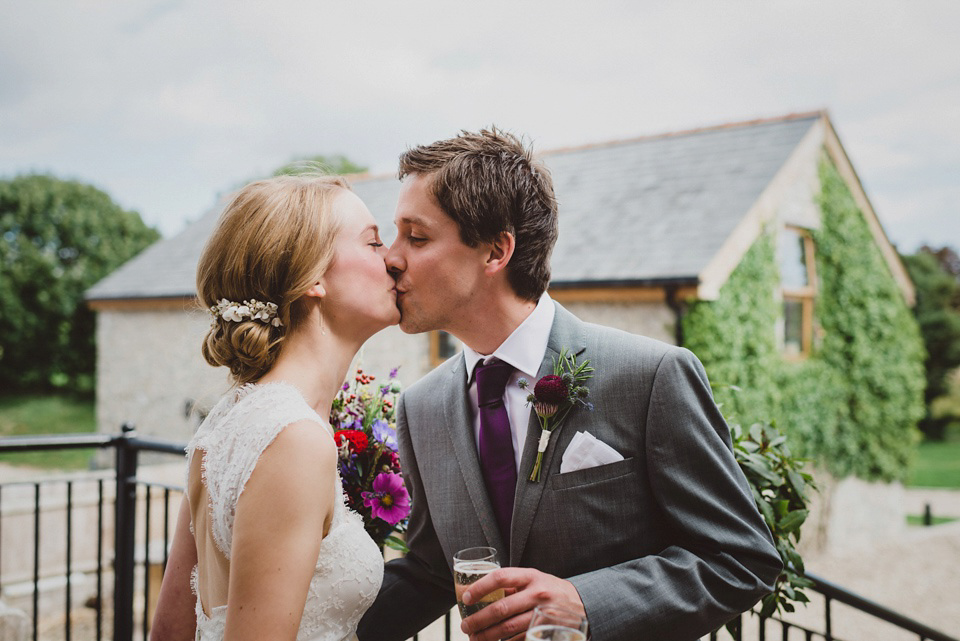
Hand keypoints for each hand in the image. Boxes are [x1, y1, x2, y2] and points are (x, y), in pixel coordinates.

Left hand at [460, 567, 584, 640]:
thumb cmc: (549, 590)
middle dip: (479, 620)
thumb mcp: (533, 579)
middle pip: (501, 609)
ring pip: (508, 628)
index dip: (480, 588)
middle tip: (465, 626)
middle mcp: (537, 593)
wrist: (582, 604)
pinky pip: (520, 640)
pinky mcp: (546, 631)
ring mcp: (543, 614)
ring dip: (487, 636)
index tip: (466, 598)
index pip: (500, 578)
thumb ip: (511, 585)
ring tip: (475, 638)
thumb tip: (477, 593)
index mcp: (531, 576)